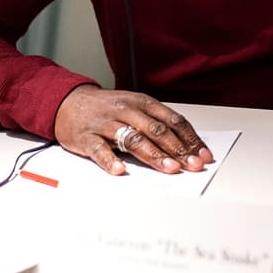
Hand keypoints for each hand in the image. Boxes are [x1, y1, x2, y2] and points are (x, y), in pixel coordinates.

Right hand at [54, 85, 213, 175]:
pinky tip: (120, 171)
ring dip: (153, 155)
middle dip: (178, 149)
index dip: (190, 138)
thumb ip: (156, 124)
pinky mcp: (87, 137)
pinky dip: (110, 161)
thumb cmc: (108, 109)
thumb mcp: (134, 108)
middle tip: (193, 165)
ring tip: (169, 169)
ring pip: (133, 139)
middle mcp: (127, 111)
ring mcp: (106, 123)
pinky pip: (100, 149)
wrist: (69, 102)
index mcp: (142, 103)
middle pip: (156, 130)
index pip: (172, 120)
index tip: (203, 155)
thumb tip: (186, 147)